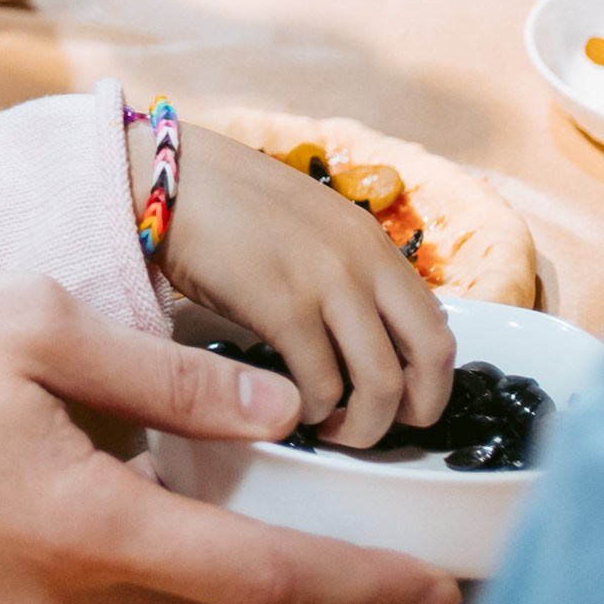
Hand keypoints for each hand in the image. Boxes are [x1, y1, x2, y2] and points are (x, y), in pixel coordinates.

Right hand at [0, 262, 460, 603]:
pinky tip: (120, 474)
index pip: (261, 581)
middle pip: (205, 598)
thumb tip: (269, 410)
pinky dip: (125, 540)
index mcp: (88, 527)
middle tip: (363, 530)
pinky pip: (75, 580)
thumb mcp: (31, 323)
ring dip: (199, 549)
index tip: (435, 591)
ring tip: (246, 488)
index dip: (356, 586)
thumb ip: (159, 372)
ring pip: (137, 587)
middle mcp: (55, 597)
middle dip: (290, 571)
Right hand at [150, 125, 452, 447]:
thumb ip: (345, 273)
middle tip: (376, 427)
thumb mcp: (309, 230)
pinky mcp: (281, 305)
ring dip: (359, 425)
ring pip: (381, 384)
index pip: (438, 324)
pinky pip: (320, 385)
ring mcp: (325, 281)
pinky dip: (309, 411)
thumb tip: (366, 338)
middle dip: (415, 410)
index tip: (399, 402)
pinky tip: (286, 407)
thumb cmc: (227, 207)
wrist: (166, 176)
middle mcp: (362, 259)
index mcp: (371, 241)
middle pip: (431, 356)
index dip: (429, 379)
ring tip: (326, 427)